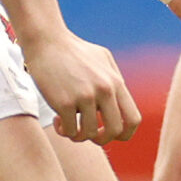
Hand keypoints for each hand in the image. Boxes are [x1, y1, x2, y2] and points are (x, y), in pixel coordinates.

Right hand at [21, 28, 140, 143]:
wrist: (47, 41)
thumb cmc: (74, 50)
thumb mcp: (103, 60)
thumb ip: (114, 81)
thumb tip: (120, 103)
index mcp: (116, 83)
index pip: (134, 119)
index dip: (126, 134)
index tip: (110, 134)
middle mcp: (105, 91)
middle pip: (115, 131)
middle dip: (102, 140)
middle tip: (88, 135)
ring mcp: (85, 97)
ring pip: (90, 134)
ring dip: (78, 135)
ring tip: (68, 125)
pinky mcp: (64, 102)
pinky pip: (70, 130)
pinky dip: (64, 131)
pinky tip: (57, 120)